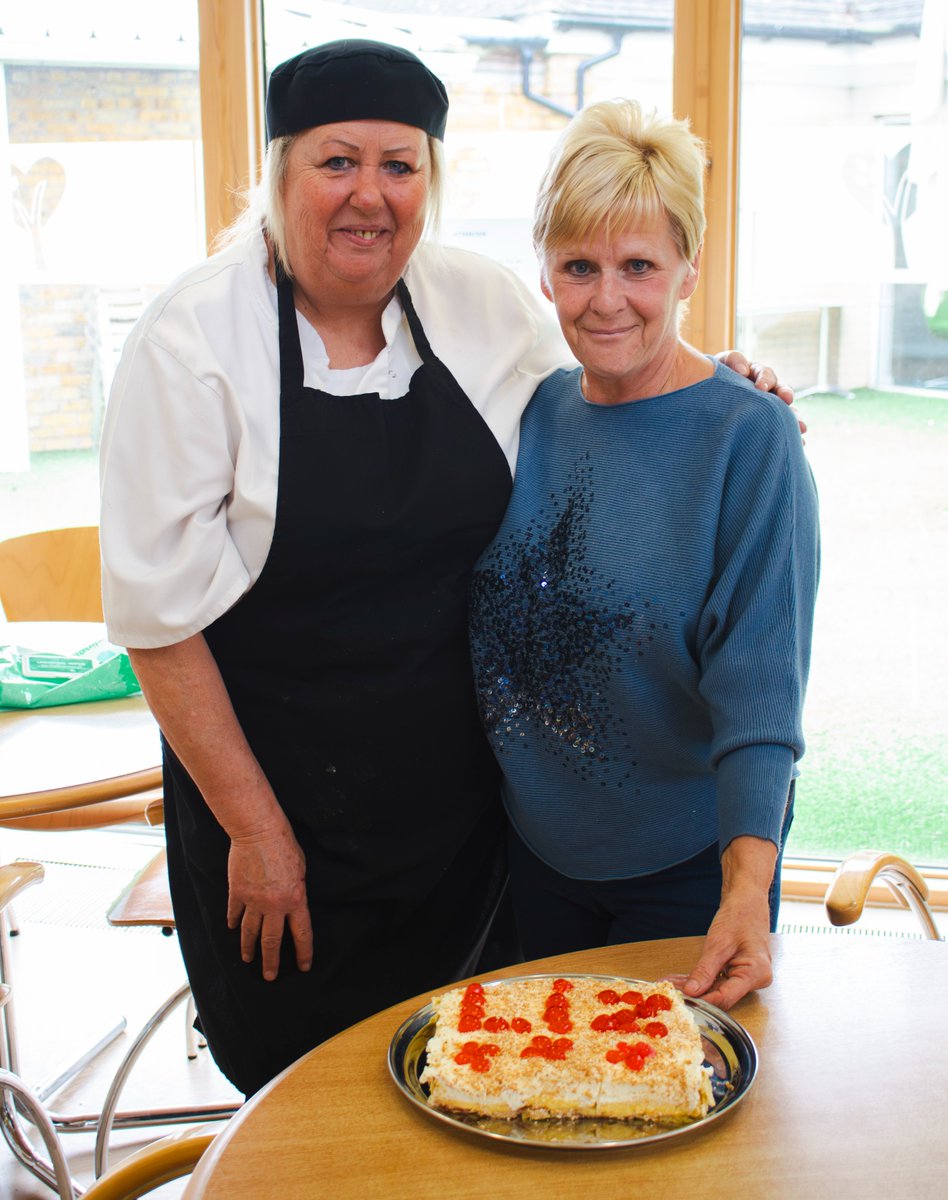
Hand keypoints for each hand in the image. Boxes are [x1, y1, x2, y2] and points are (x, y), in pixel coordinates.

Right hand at [226, 822, 312, 981]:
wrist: (258, 832)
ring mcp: (253, 901)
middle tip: (270, 976)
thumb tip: (294, 903)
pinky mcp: (237, 893)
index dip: (304, 953)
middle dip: (271, 961)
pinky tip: (234, 929)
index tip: (303, 967)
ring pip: (250, 932)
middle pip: (272, 941)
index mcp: (295, 900)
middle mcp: (274, 906)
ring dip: (249, 948)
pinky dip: (234, 922)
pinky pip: (235, 913)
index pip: (302, 934)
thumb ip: (297, 891)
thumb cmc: (284, 846)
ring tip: (248, 959)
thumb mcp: (301, 869)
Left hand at [674, 891, 773, 1009]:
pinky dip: (700, 980)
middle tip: (669, 990)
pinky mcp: (738, 973)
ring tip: (670, 983)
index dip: (701, 1001)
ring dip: (694, 987)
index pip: (726, 998)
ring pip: (717, 990)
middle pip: (721, 996)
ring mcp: (746, 977)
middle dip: (694, 994)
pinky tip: (681, 979)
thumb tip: (691, 992)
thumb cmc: (740, 915)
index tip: (680, 1000)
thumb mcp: (719, 943)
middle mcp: (754, 980)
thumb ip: (705, 970)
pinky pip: (718, 981)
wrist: (747, 900)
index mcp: (756, 973)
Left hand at [716, 350, 805, 435]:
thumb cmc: (715, 376)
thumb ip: (733, 360)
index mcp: (756, 374)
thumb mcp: (722, 364)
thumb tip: (744, 370)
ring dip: (795, 418)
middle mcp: (767, 389)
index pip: (765, 374)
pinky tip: (801, 443)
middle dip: (785, 394)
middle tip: (787, 399)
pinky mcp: (767, 421)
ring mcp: (769, 405)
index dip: (764, 379)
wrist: (709, 394)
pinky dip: (791, 434)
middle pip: (780, 389)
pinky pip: (782, 427)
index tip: (760, 387)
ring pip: (786, 410)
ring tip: (802, 428)